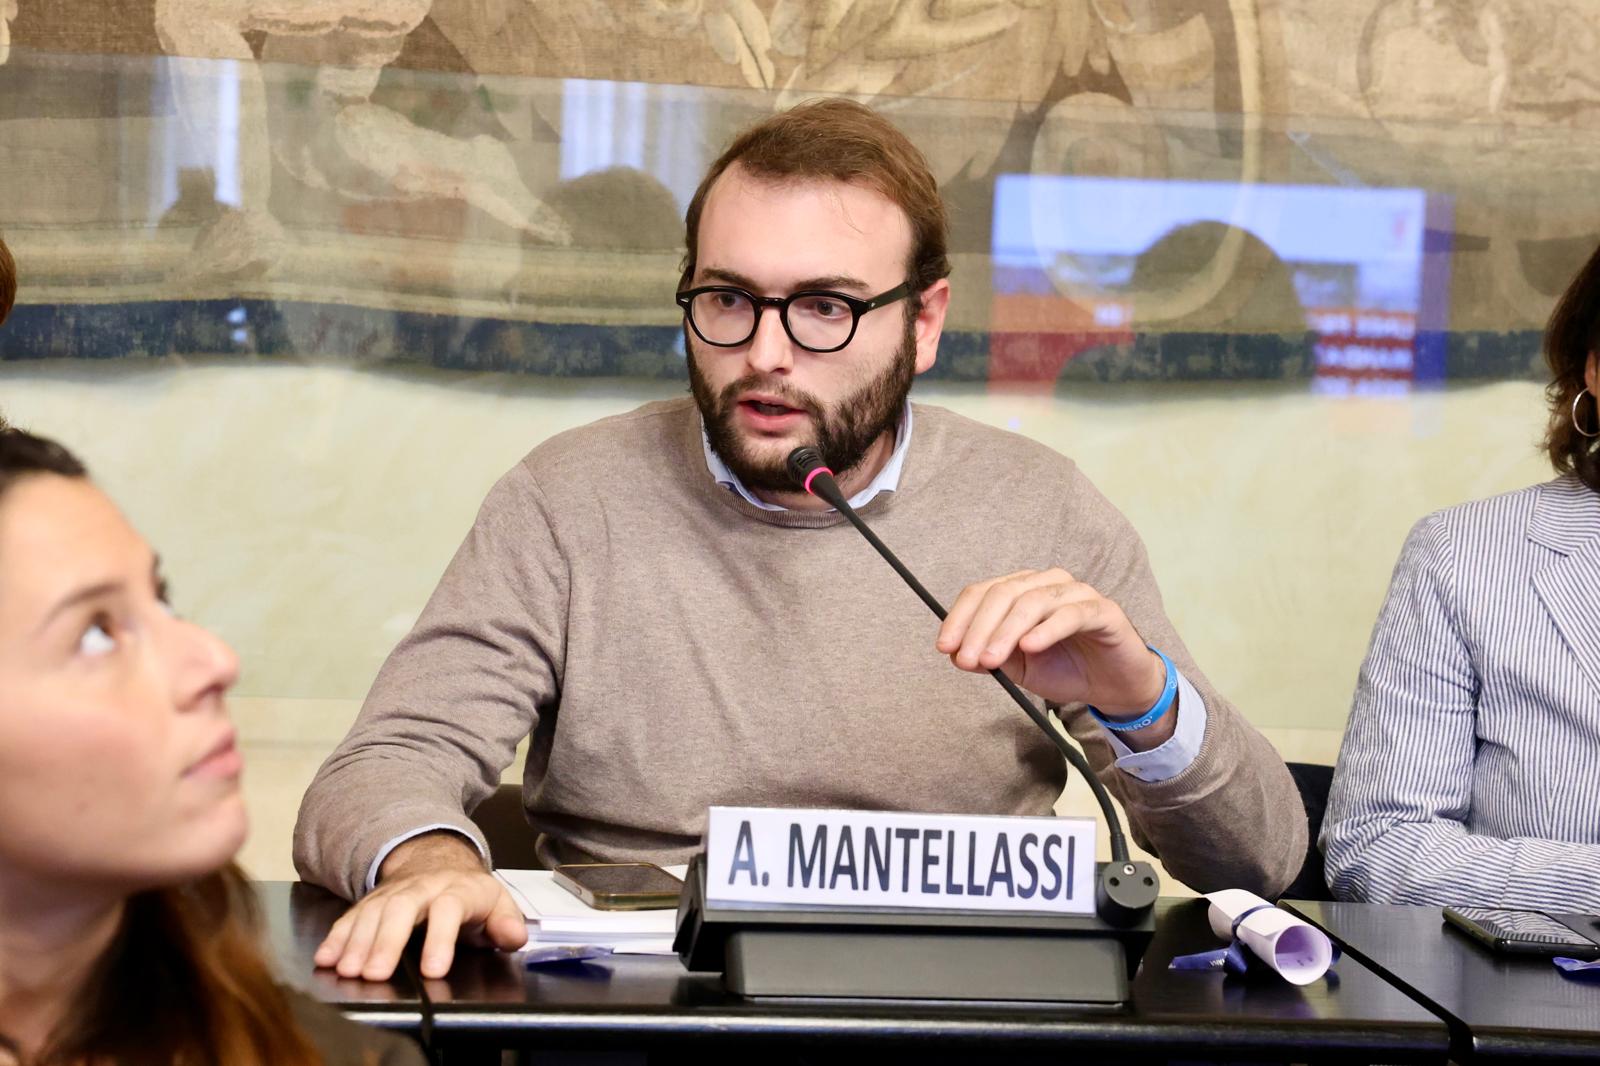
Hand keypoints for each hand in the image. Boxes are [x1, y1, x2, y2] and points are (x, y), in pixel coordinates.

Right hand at [313, 832, 527, 980]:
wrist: (437, 859)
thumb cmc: (468, 893)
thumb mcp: (497, 903)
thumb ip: (506, 923)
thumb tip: (513, 937)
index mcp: (458, 889)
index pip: (449, 909)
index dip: (440, 939)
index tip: (434, 971)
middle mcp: (422, 888)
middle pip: (402, 909)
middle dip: (386, 942)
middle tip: (374, 974)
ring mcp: (394, 892)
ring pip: (373, 912)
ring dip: (356, 942)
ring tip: (347, 970)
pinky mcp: (372, 900)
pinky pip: (352, 915)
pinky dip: (336, 937)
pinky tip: (326, 957)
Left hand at [936, 568, 1165, 716]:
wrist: (1113, 685)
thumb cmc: (1065, 669)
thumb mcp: (1018, 668)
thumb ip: (991, 656)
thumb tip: (956, 653)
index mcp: (1022, 590)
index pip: (982, 592)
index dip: (960, 618)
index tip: (945, 647)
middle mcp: (1047, 583)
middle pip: (1003, 593)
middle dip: (979, 628)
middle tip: (967, 660)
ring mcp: (1076, 593)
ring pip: (1033, 601)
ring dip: (1006, 631)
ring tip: (991, 660)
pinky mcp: (1103, 610)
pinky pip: (1071, 614)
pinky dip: (1046, 629)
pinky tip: (1030, 646)